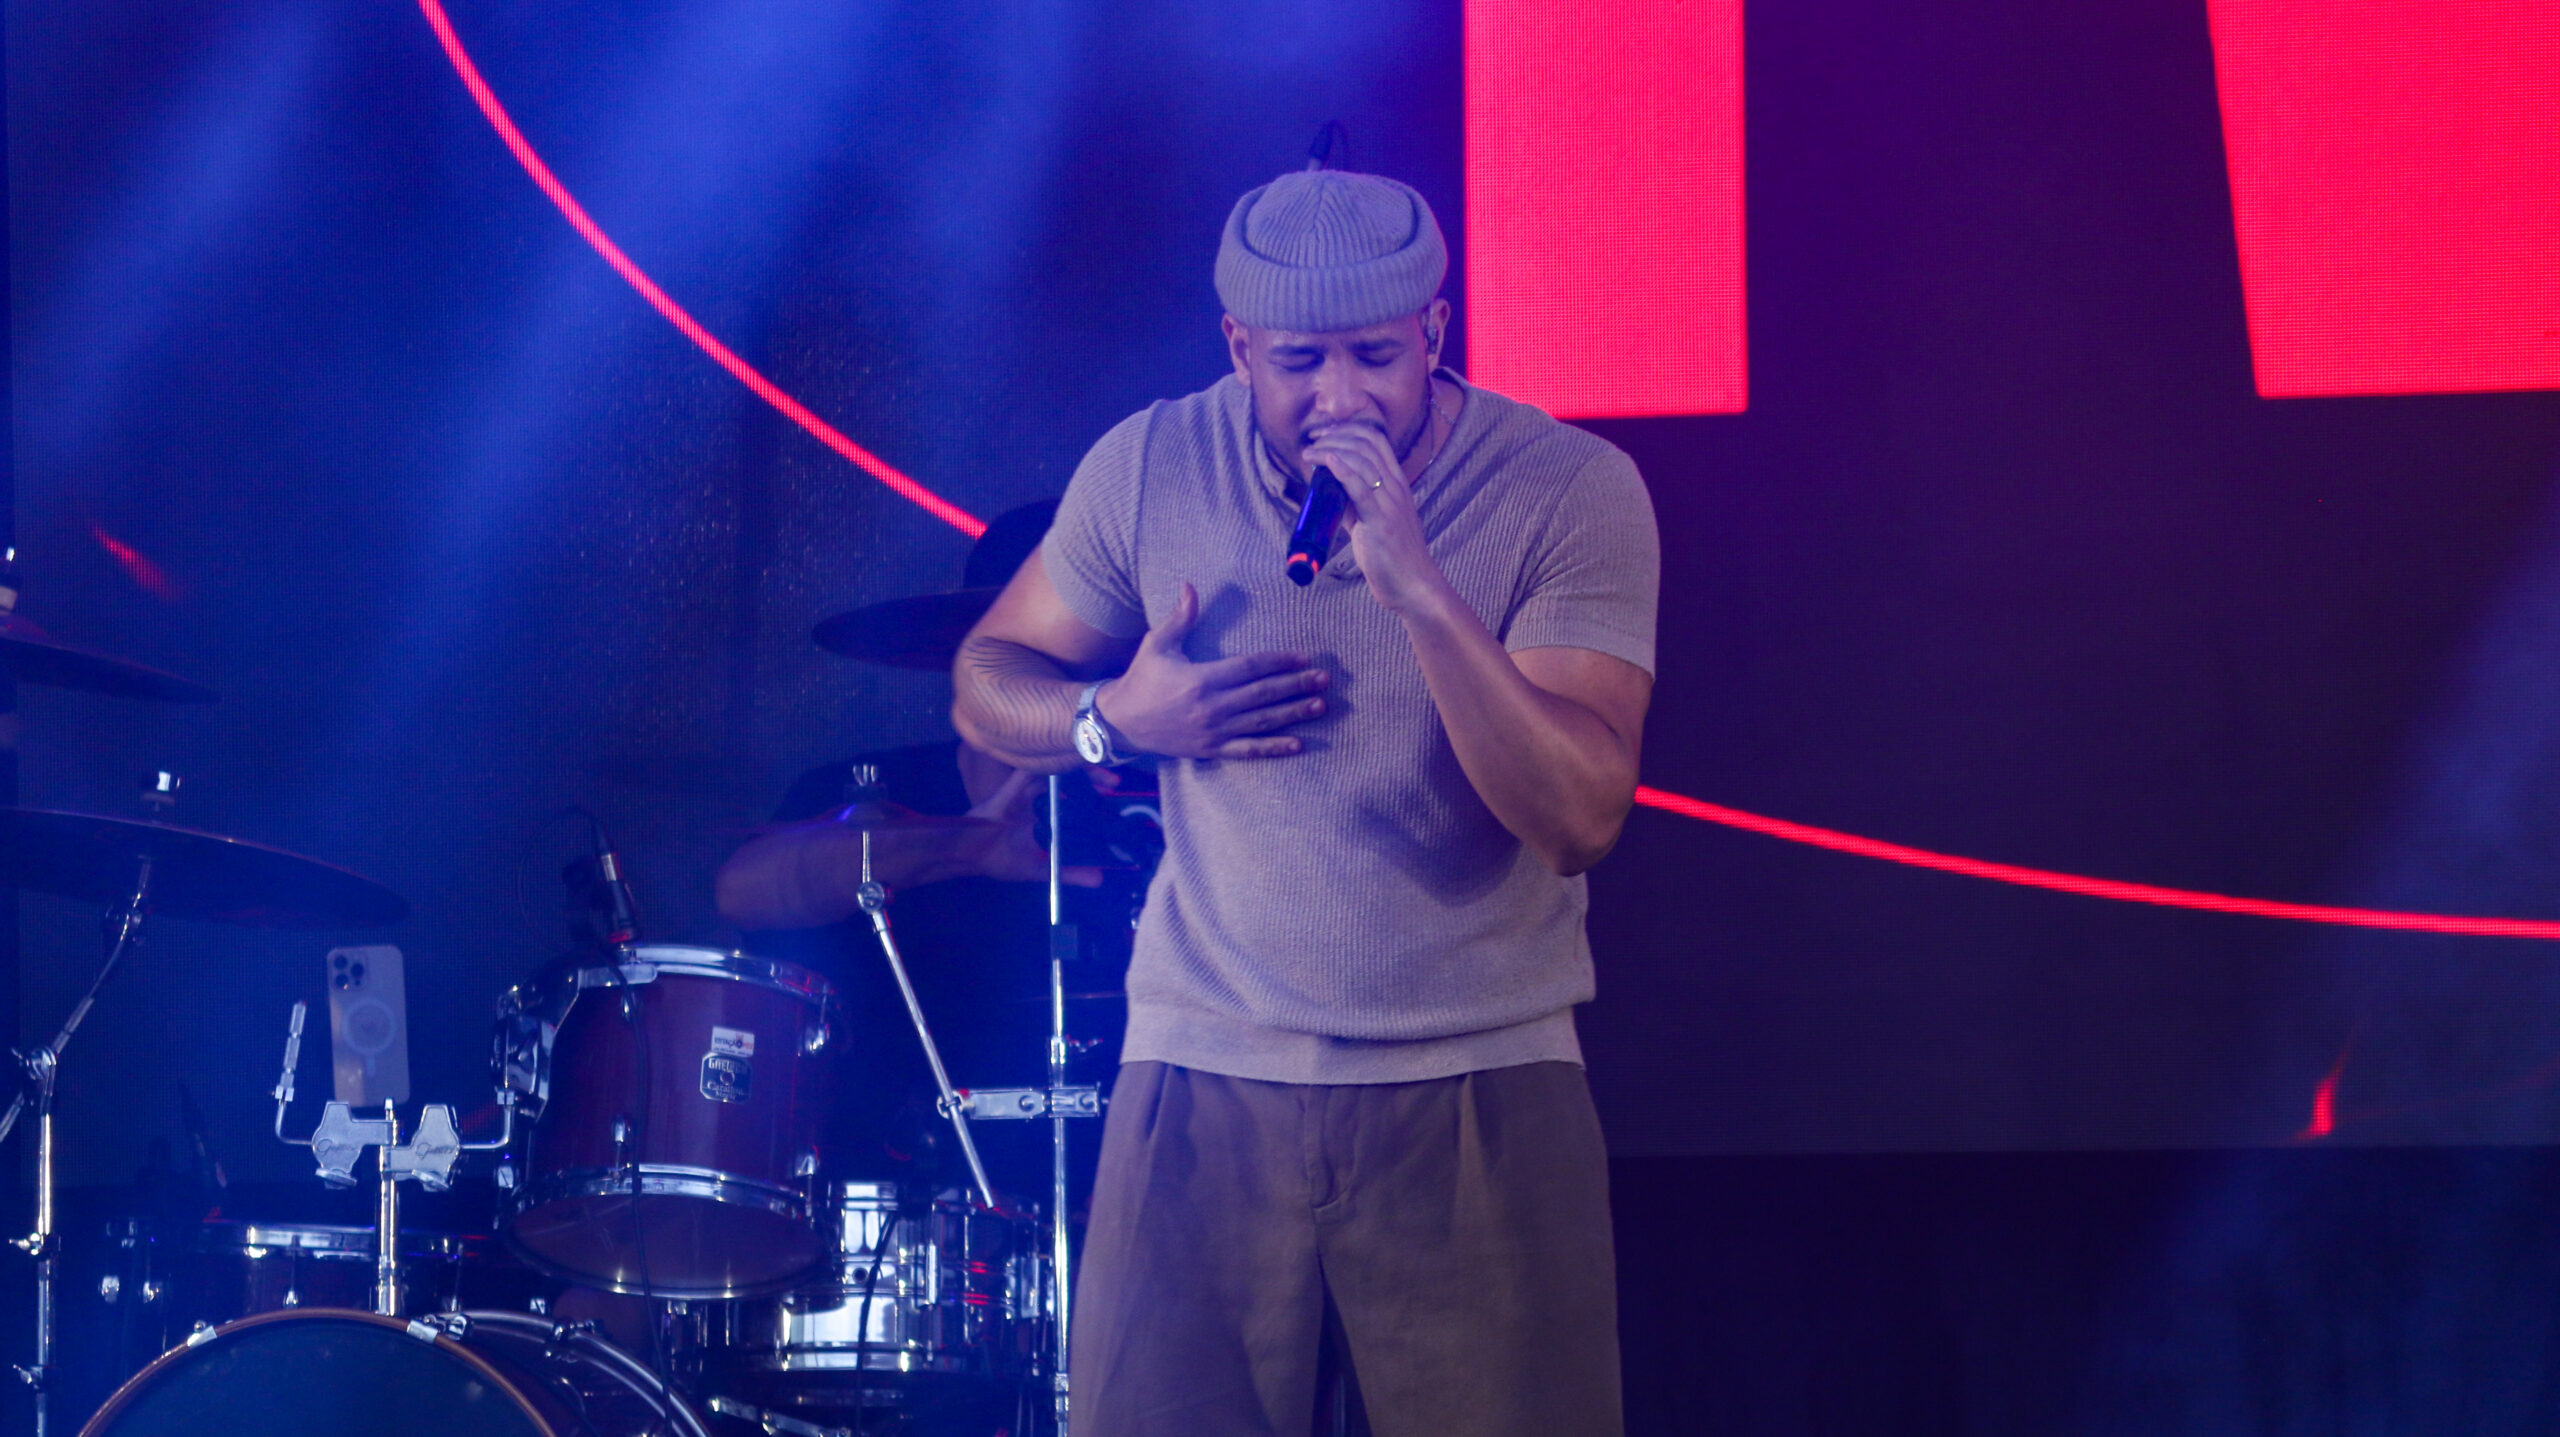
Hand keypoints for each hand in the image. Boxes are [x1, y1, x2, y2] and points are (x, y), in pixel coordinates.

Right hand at [954, 766, 1102, 885]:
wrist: (969, 853)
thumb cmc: (1002, 860)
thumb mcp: (1040, 870)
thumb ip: (1068, 871)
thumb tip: (1100, 879)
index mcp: (1047, 817)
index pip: (1076, 802)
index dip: (1096, 796)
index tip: (1116, 798)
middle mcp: (1040, 801)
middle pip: (1071, 783)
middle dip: (1093, 780)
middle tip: (1115, 784)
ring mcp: (1026, 793)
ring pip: (1056, 774)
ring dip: (1077, 772)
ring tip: (1101, 775)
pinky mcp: (1011, 788)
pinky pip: (1028, 772)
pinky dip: (1043, 766)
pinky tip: (1063, 758)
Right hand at [1097, 581, 1327, 758]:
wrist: (1121, 722)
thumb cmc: (1141, 679)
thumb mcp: (1157, 644)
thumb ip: (1179, 618)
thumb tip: (1189, 586)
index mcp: (1201, 679)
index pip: (1250, 667)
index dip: (1279, 661)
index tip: (1303, 656)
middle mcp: (1212, 706)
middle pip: (1263, 694)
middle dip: (1296, 685)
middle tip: (1324, 679)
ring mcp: (1214, 731)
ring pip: (1262, 722)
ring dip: (1293, 714)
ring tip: (1319, 705)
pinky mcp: (1212, 749)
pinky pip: (1248, 750)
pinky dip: (1273, 748)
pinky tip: (1297, 745)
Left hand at [1301, 416, 1447, 615]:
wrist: (1412, 584)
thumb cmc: (1392, 555)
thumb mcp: (1372, 520)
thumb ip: (1354, 504)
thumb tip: (1329, 491)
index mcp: (1397, 484)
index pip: (1376, 440)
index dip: (1347, 429)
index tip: (1323, 433)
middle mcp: (1396, 487)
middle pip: (1366, 444)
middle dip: (1334, 435)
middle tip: (1311, 440)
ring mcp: (1390, 502)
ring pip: (1361, 460)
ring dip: (1330, 450)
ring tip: (1308, 453)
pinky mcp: (1380, 520)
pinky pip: (1361, 488)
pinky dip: (1342, 470)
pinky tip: (1326, 461)